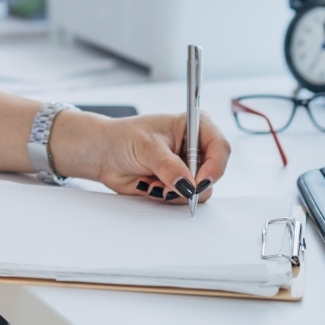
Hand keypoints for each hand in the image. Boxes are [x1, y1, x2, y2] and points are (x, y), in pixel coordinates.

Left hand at [51, 110, 231, 203]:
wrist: (104, 154)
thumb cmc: (124, 138)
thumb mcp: (147, 147)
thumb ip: (169, 167)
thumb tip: (188, 185)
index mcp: (195, 125)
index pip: (220, 147)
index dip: (215, 166)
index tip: (199, 181)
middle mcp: (196, 147)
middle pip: (214, 173)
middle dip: (191, 184)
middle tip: (168, 186)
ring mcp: (188, 168)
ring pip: (200, 191)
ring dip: (175, 192)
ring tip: (152, 181)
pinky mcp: (178, 184)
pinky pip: (184, 199)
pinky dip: (166, 197)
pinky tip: (149, 185)